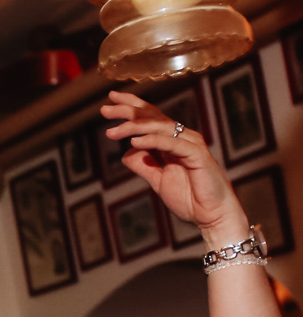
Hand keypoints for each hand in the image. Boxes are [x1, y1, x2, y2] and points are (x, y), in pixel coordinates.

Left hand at [101, 91, 245, 240]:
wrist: (211, 215)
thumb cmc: (190, 198)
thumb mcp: (158, 181)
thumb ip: (144, 165)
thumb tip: (126, 153)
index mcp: (172, 141)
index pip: (150, 117)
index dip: (131, 107)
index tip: (109, 102)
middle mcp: (182, 137)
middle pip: (153, 116)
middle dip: (128, 110)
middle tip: (105, 109)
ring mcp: (190, 144)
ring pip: (159, 127)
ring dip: (134, 126)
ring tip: (113, 131)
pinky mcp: (196, 154)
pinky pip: (171, 144)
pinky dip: (152, 141)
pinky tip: (134, 141)